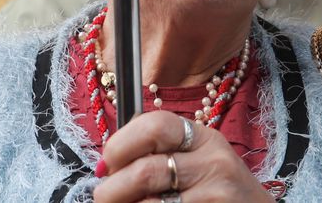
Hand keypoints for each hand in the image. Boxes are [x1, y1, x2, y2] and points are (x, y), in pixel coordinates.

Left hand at [94, 111, 272, 202]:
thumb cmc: (218, 191)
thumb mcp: (197, 160)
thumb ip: (158, 154)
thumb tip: (106, 167)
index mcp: (203, 138)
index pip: (155, 125)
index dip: (121, 144)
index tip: (107, 164)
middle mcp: (213, 162)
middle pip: (145, 171)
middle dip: (112, 189)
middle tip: (104, 198)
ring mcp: (216, 195)